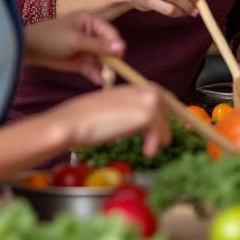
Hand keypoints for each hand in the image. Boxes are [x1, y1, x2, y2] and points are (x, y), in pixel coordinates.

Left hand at [23, 13, 124, 84]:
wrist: (27, 49)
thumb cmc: (51, 37)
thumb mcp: (76, 40)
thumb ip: (99, 45)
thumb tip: (122, 47)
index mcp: (91, 21)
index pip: (111, 33)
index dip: (116, 45)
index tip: (119, 58)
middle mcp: (91, 34)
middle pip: (108, 48)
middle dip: (111, 60)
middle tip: (113, 72)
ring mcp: (86, 49)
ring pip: (102, 60)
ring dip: (105, 69)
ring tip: (106, 79)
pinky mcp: (80, 62)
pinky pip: (93, 68)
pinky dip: (96, 74)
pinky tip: (99, 81)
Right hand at [54, 84, 171, 156]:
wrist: (72, 123)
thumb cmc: (82, 119)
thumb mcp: (109, 109)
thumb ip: (126, 110)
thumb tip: (140, 122)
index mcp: (132, 87)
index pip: (159, 94)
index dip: (166, 109)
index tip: (167, 123)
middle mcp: (142, 90)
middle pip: (168, 105)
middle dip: (167, 123)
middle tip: (165, 141)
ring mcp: (147, 101)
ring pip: (164, 122)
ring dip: (159, 138)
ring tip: (150, 151)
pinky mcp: (146, 115)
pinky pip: (159, 132)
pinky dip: (154, 144)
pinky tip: (147, 153)